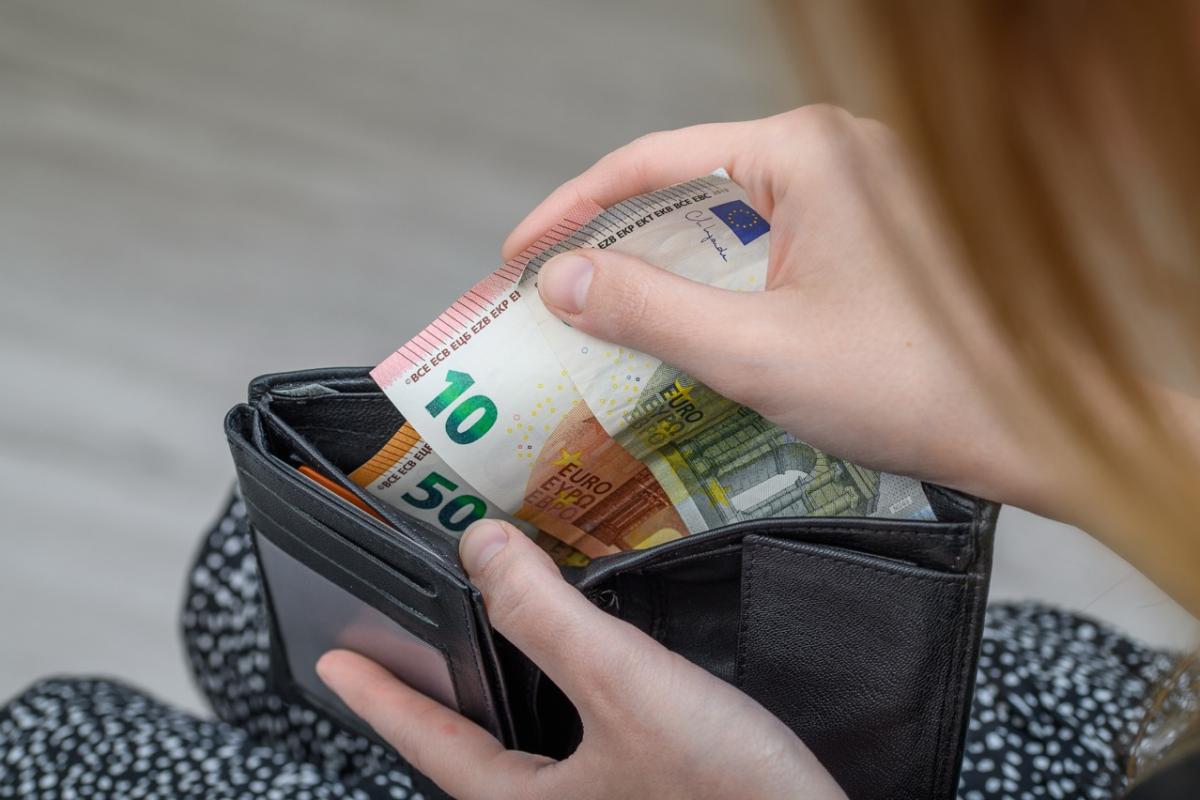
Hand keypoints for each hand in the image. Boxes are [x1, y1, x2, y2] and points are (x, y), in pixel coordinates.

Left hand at [318, 519, 846, 799]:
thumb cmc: (727, 796)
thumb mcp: (625, 689)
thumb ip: (548, 618)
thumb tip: (481, 547)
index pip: (429, 741)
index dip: (376, 695)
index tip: (331, 661)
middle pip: (469, 750)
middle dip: (432, 697)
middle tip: (403, 647)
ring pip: (525, 747)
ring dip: (498, 692)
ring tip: (487, 642)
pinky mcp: (649, 792)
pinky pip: (576, 743)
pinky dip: (559, 697)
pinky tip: (587, 669)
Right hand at [512, 107, 1048, 517]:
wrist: (1038, 423)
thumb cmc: (918, 383)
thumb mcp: (757, 353)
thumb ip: (647, 310)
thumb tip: (559, 279)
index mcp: (803, 152)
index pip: (651, 163)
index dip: (571, 212)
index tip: (519, 258)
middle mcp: (832, 149)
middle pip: (686, 185)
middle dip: (615, 243)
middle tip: (553, 295)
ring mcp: (858, 186)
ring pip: (728, 217)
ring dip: (665, 267)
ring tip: (602, 318)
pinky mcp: (870, 228)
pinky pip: (770, 240)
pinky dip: (719, 280)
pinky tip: (685, 325)